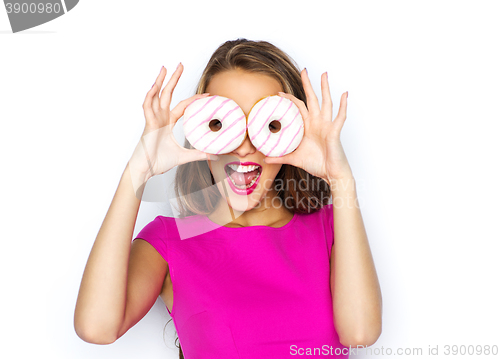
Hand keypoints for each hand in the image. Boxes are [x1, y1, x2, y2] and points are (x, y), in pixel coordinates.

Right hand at [129, 64, 217, 181]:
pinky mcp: (148, 124)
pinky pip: (147, 106)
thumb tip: (216, 156)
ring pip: (156, 95)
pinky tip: (155, 86)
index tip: (206, 94)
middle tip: (180, 64)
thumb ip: (200, 154)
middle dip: (173, 79)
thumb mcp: (184, 156)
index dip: (194, 99)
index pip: (183, 106)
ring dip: (160, 81)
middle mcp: (160, 117)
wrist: (146, 170)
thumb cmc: (159, 162)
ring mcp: (153, 119)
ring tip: (165, 68)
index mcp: (167, 122)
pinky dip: (150, 96)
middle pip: (168, 93)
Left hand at [264, 69, 352, 183]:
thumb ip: (280, 157)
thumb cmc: (318, 164)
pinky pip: (340, 117)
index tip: (280, 93)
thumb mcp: (294, 159)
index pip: (299, 108)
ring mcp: (327, 126)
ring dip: (325, 88)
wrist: (331, 174)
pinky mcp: (334, 131)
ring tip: (324, 74)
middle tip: (304, 70)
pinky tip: (344, 94)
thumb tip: (265, 159)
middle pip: (312, 99)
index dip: (290, 99)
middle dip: (308, 85)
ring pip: (326, 103)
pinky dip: (343, 105)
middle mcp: (318, 123)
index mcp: (309, 127)